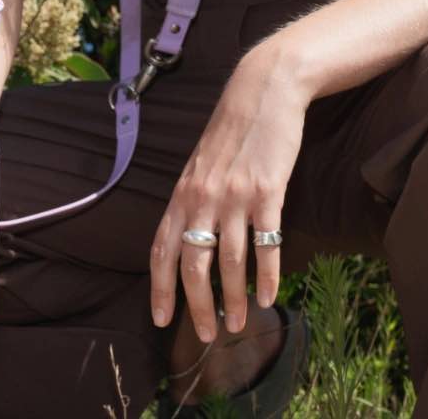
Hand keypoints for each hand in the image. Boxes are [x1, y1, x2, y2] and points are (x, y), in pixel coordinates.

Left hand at [150, 46, 309, 341]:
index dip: (159, 286)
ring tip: (238, 326)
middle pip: (192, 263)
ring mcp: (234, 195)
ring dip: (232, 300)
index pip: (162, 248)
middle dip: (195, 305)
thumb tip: (191, 242)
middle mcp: (202, 197)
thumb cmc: (232, 132)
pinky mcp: (267, 191)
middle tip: (203, 336)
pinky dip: (266, 276)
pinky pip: (265, 244)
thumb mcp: (202, 165)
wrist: (262, 91)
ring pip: (228, 261)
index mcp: (182, 192)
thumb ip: (194, 200)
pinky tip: (268, 297)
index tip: (160, 319)